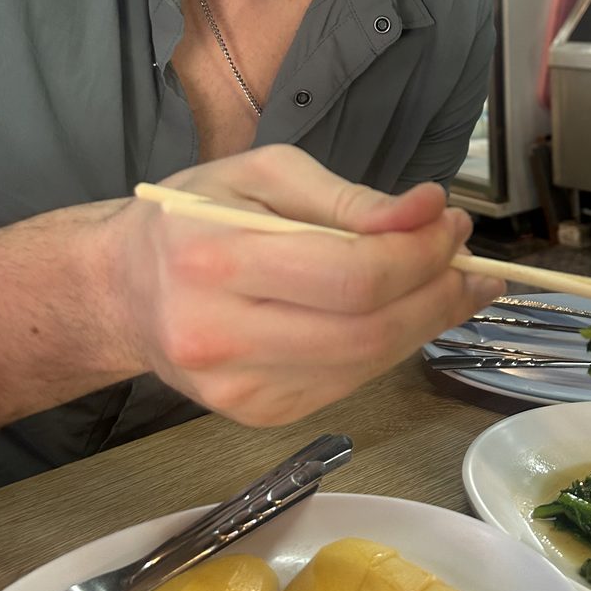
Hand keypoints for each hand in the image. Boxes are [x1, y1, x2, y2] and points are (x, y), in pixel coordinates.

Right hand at [101, 145, 505, 424]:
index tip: (451, 222)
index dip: (419, 253)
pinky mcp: (255, 417)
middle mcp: (220, 337)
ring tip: (450, 283)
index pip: (350, 276)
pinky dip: (387, 347)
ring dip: (424, 323)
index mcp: (214, 261)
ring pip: (365, 366)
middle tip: (467, 259)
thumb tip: (426, 213)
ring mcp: (237, 391)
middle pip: (367, 332)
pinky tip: (400, 314)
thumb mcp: (262, 174)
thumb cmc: (192, 217)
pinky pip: (346, 384)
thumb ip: (346, 197)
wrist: (123, 291)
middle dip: (435, 293)